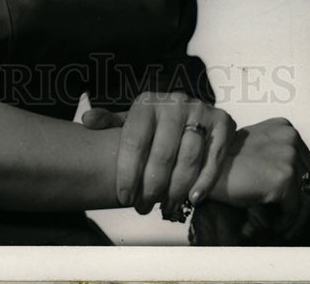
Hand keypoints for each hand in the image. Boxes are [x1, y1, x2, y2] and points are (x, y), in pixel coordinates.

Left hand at [82, 91, 235, 215]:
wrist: (197, 115)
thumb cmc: (158, 125)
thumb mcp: (134, 120)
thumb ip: (111, 123)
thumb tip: (87, 121)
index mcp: (147, 102)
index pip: (134, 141)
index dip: (127, 173)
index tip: (123, 197)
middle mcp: (174, 102)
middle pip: (161, 155)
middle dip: (151, 187)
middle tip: (144, 208)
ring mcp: (200, 110)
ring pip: (187, 159)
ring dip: (176, 190)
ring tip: (166, 207)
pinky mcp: (222, 122)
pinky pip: (213, 158)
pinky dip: (203, 182)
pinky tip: (193, 198)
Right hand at [209, 118, 309, 241]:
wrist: (205, 169)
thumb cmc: (225, 163)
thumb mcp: (257, 149)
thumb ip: (278, 156)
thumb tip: (298, 185)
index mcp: (284, 127)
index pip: (307, 162)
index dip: (303, 187)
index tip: (296, 204)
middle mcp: (290, 137)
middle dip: (304, 203)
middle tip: (292, 221)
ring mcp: (289, 156)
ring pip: (306, 196)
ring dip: (297, 216)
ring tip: (285, 228)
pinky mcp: (284, 178)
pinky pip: (294, 210)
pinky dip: (287, 223)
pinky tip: (276, 229)